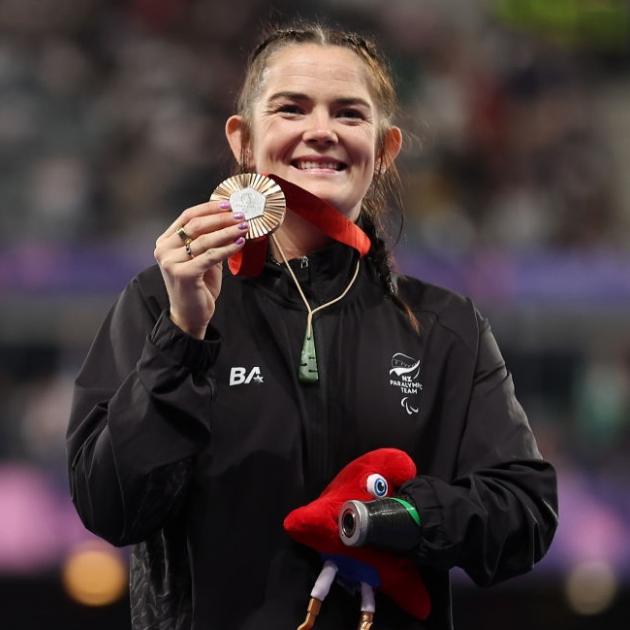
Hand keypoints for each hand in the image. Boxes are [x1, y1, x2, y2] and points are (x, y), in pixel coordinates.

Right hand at [154, 200, 247, 338]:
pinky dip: (227, 248)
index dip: (209, 208)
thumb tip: (230, 221)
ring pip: (204, 240)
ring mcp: (171, 262)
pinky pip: (210, 256)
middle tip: (240, 216)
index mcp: (165, 242)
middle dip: (221, 219)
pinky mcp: (184, 274)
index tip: (228, 204)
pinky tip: (239, 244)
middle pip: (196, 225)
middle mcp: (164, 250)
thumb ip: (209, 241)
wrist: (190, 315)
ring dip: (227, 232)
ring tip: (243, 227)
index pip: (187, 216)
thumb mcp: (202, 258)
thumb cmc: (197, 286)